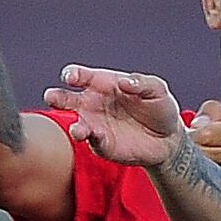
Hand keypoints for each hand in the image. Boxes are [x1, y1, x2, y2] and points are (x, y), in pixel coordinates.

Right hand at [44, 66, 183, 166]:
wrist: (168, 138)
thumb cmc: (159, 107)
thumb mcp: (157, 89)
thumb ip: (142, 83)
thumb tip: (124, 82)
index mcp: (103, 84)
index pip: (81, 76)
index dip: (72, 74)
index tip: (70, 77)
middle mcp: (93, 104)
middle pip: (66, 99)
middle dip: (56, 97)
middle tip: (52, 97)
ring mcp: (95, 125)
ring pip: (76, 124)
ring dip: (74, 126)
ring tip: (77, 129)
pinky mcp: (103, 145)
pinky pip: (93, 142)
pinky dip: (94, 139)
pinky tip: (98, 136)